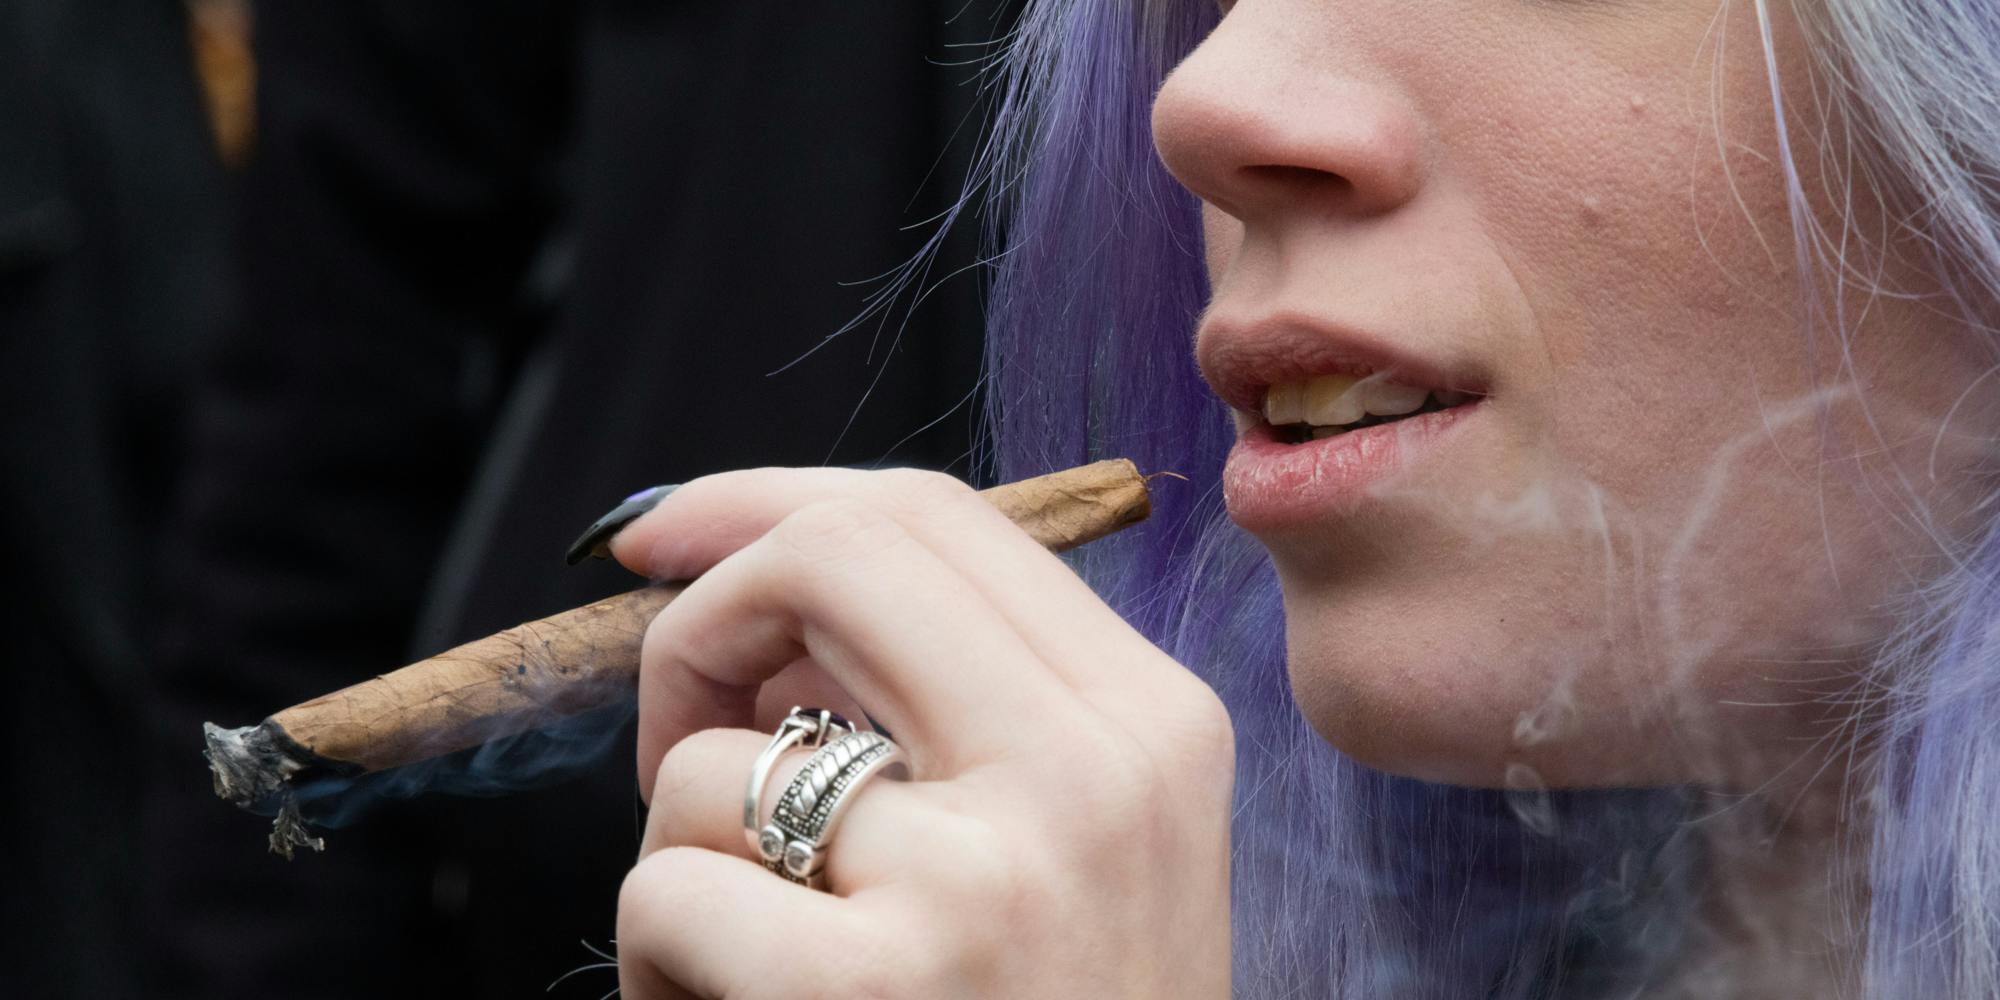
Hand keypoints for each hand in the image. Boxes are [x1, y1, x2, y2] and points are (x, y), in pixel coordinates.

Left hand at [606, 467, 1233, 998]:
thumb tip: (756, 598)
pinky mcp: (874, 988)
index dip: (766, 501)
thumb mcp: (1068, 850)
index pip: (935, 516)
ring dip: (688, 857)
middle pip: (830, 558)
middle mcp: (1098, 773)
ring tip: (765, 961)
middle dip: (701, 624)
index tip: (663, 540)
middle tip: (678, 722)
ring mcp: (990, 879)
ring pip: (717, 757)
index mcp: (1151, 723)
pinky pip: (670, 888)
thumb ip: (950, 711)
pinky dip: (664, 962)